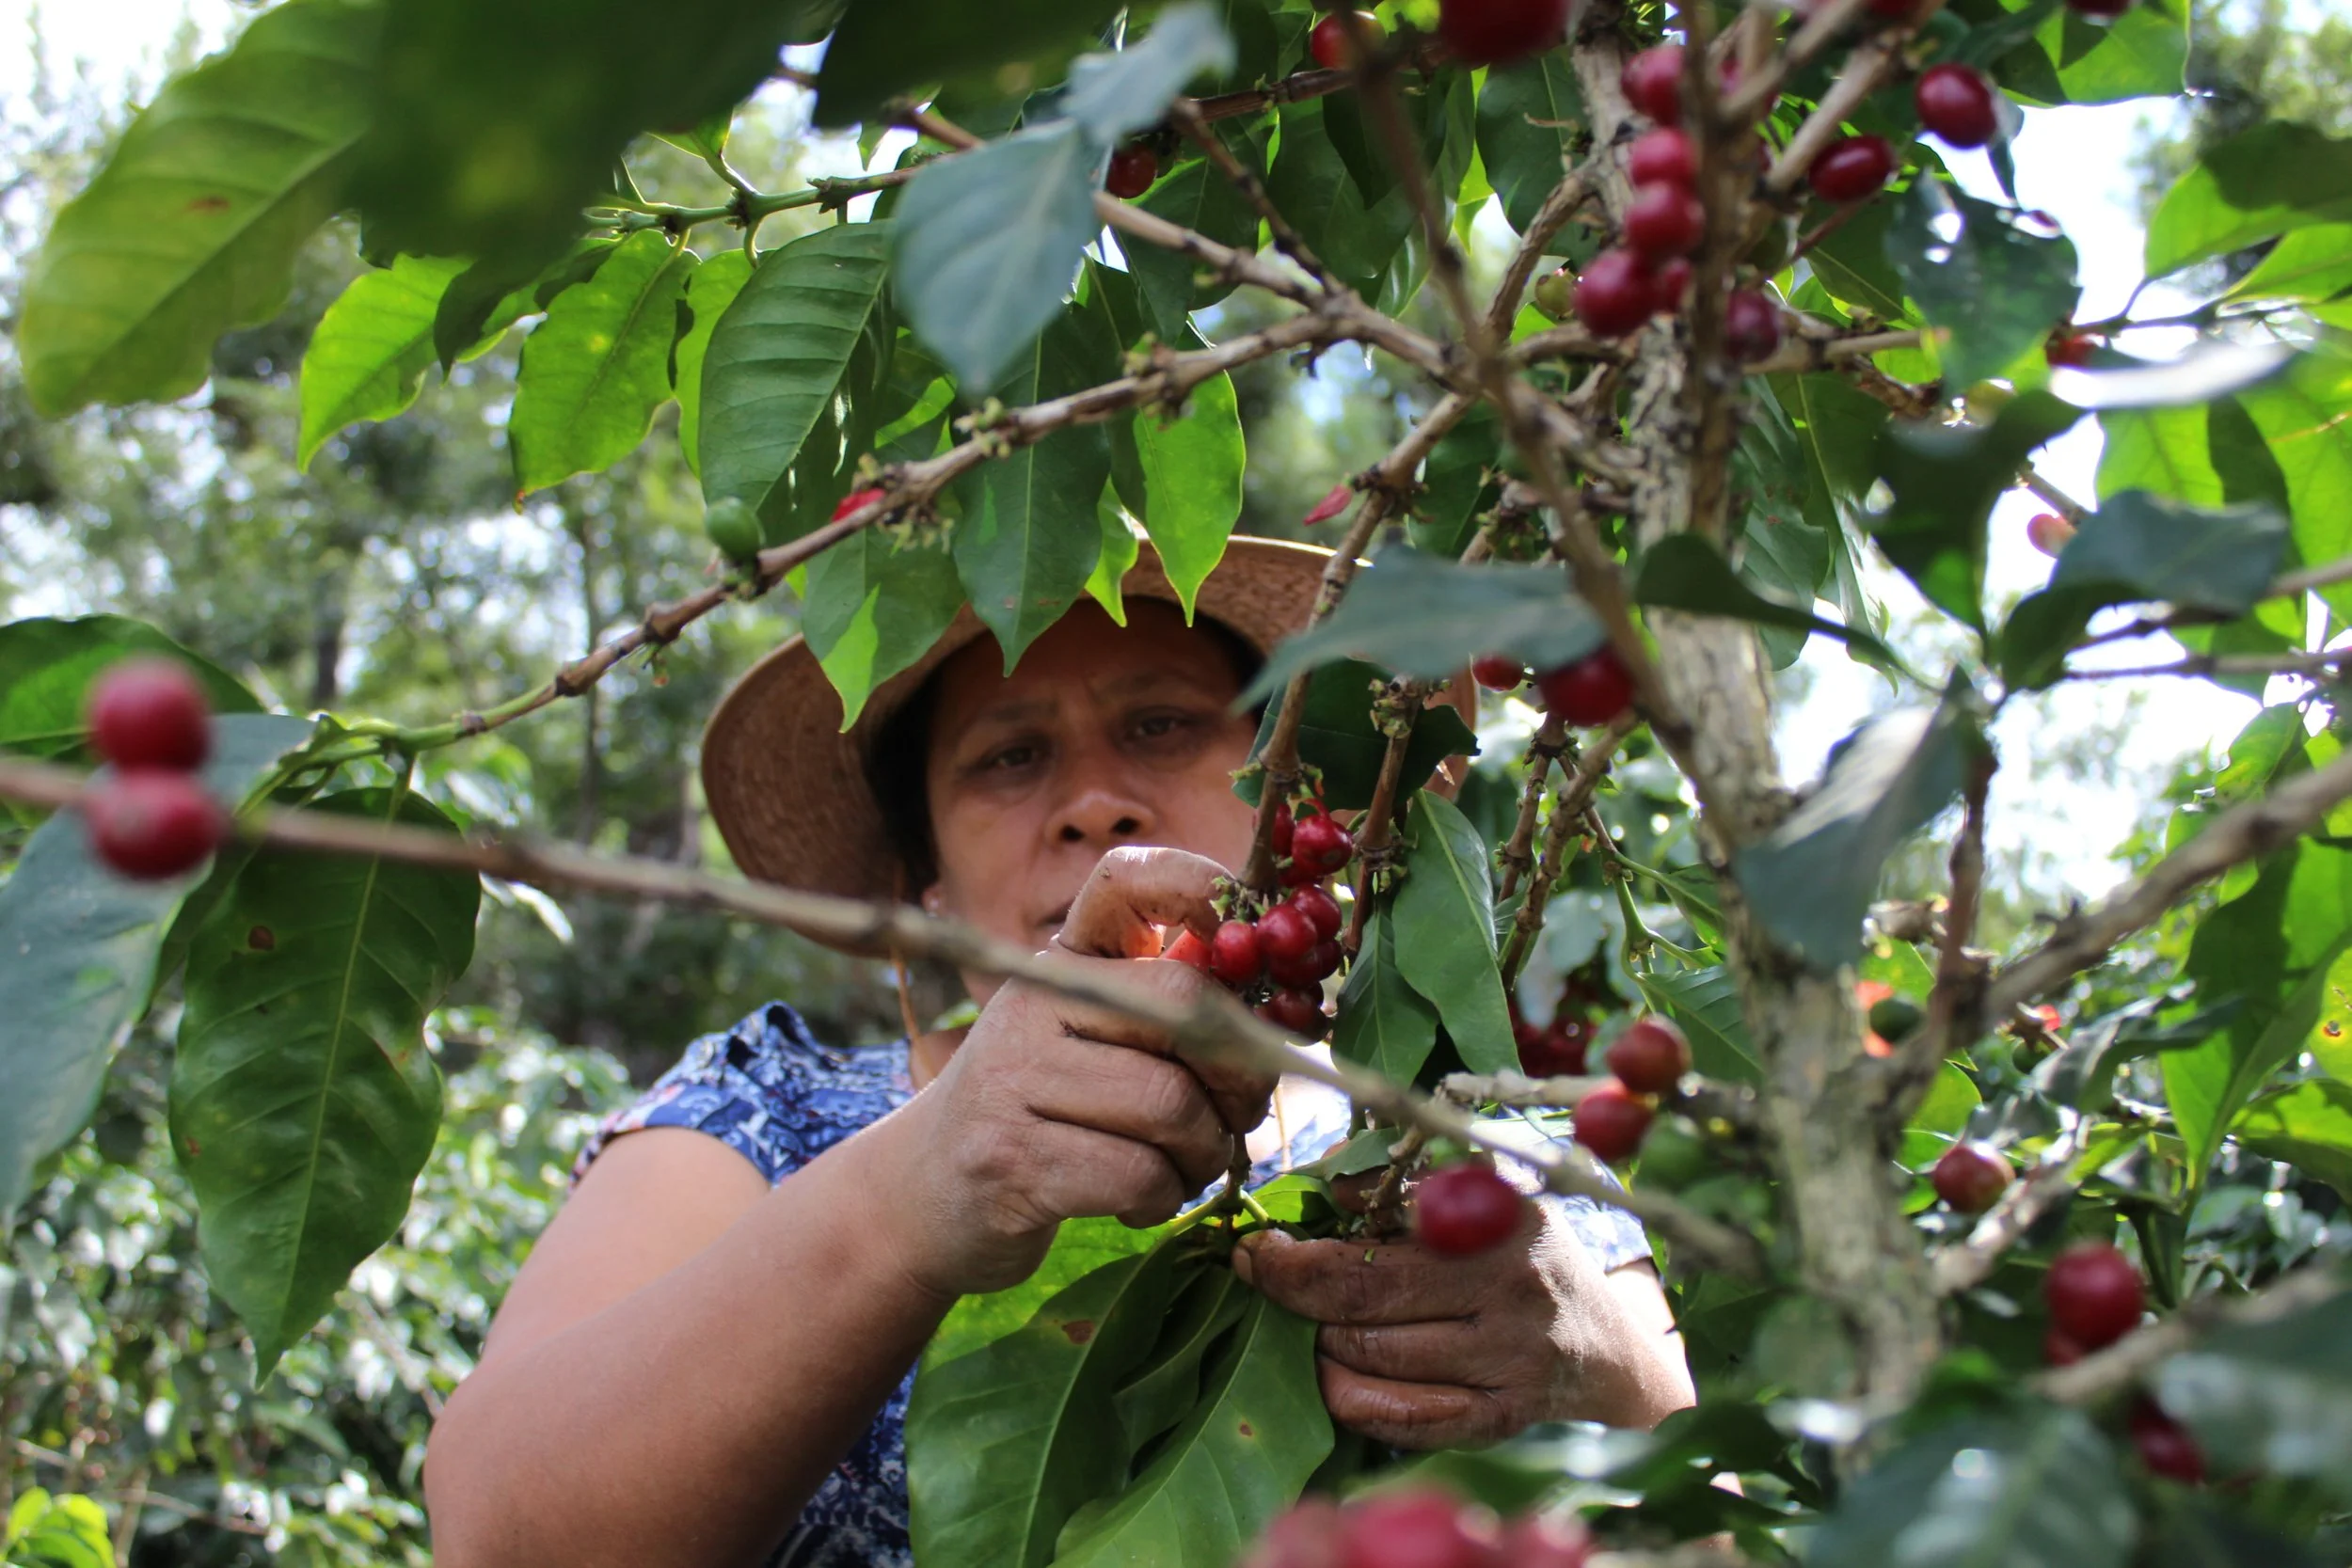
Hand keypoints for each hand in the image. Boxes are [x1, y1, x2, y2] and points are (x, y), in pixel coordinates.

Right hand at [873, 848, 1278, 1299]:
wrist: (926, 1194)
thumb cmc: (1046, 1112)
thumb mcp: (1093, 1040)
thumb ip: (1169, 1011)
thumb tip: (1284, 1011)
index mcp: (1063, 960)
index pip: (1126, 879)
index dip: (1199, 886)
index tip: (1248, 936)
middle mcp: (1032, 1001)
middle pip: (1184, 1006)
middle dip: (1240, 1076)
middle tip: (1234, 1118)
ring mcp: (1011, 1077)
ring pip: (1170, 1102)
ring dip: (1204, 1152)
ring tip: (1184, 1167)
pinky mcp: (1008, 1158)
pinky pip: (1136, 1174)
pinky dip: (1163, 1198)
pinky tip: (1142, 1201)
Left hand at [1231, 1190, 1689, 1446]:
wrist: (1605, 1342)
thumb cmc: (1521, 1254)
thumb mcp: (1480, 1195)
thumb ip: (1402, 1185)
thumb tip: (1322, 1189)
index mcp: (1497, 1226)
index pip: (1373, 1250)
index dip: (1299, 1256)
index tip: (1260, 1246)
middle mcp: (1507, 1295)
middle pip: (1363, 1308)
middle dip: (1293, 1293)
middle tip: (1260, 1276)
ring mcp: (1506, 1365)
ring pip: (1373, 1365)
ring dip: (1321, 1344)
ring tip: (1312, 1322)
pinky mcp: (1500, 1419)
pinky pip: (1402, 1421)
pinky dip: (1353, 1400)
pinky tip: (1336, 1375)